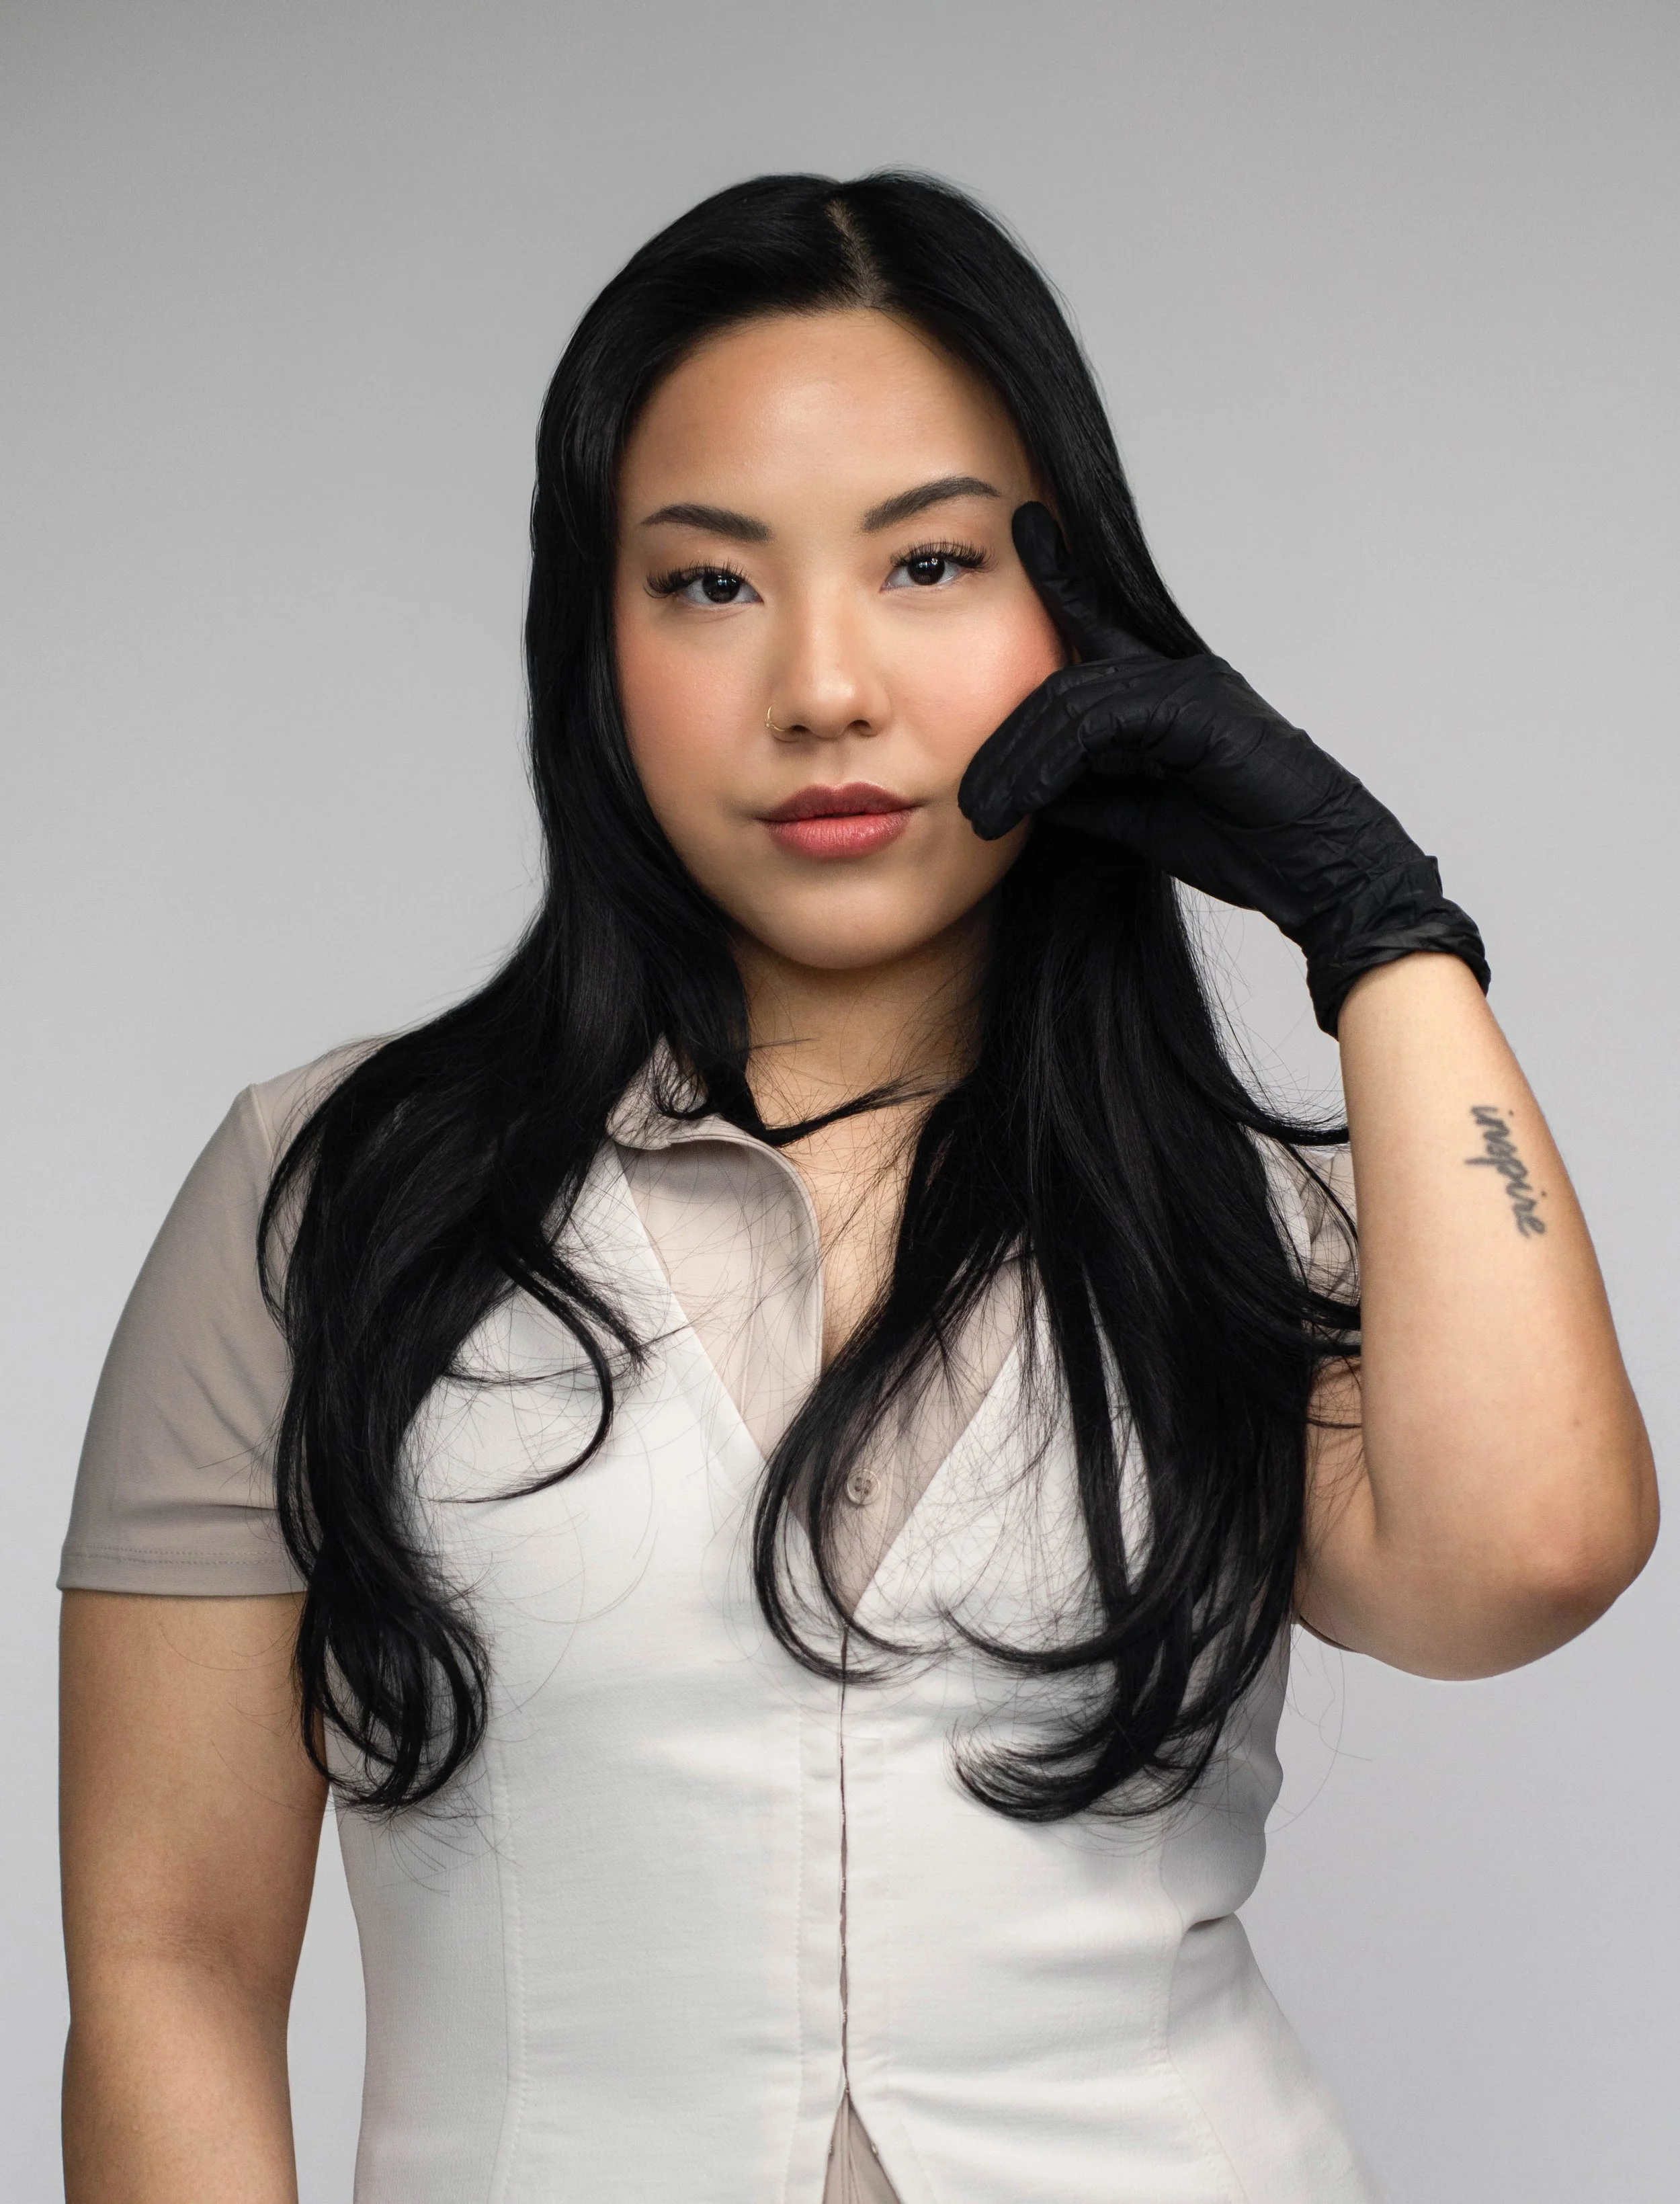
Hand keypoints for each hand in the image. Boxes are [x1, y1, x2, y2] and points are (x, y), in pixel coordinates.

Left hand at [960, 503, 1488, 1034]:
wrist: (1318, 868)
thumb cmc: (1243, 843)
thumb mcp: (1134, 817)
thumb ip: (1081, 791)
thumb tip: (1022, 786)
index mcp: (1162, 690)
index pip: (1093, 624)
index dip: (1057, 574)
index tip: (1024, 528)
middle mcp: (1174, 671)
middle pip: (1061, 678)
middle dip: (1004, 741)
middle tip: (965, 800)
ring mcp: (1188, 682)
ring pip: (1071, 698)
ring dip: (1017, 761)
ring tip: (981, 813)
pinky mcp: (1196, 706)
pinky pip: (1103, 720)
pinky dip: (1053, 762)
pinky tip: (1026, 802)